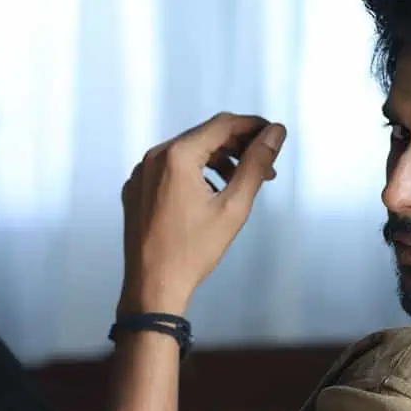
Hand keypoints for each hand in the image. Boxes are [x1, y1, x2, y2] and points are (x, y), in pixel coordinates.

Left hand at [119, 113, 286, 314]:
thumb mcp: (233, 206)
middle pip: (204, 137)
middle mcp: (153, 157)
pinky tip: (211, 195)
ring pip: (187, 153)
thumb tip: (275, 134)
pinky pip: (169, 170)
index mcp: (176, 156)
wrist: (153, 286)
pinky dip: (194, 174)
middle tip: (264, 166)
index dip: (253, 126)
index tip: (273, 135)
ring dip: (217, 161)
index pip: (223, 124)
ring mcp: (140, 173)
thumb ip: (256, 164)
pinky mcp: (136, 190)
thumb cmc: (192, 252)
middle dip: (237, 147)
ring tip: (240, 183)